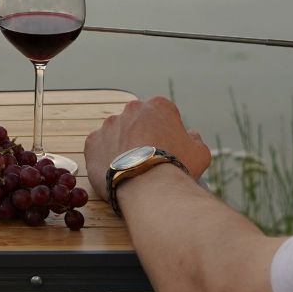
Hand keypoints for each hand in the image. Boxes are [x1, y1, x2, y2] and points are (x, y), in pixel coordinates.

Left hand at [83, 97, 210, 200]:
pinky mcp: (92, 141)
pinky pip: (99, 147)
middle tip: (148, 159)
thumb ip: (194, 139)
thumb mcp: (200, 152)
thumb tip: (190, 135)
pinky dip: (106, 158)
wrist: (147, 186)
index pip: (163, 115)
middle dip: (142, 136)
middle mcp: (131, 109)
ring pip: (117, 133)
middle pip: (137, 122)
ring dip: (123, 146)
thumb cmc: (176, 167)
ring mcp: (109, 124)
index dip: (166, 133)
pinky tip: (117, 172)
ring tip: (132, 169)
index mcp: (158, 105)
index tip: (168, 149)